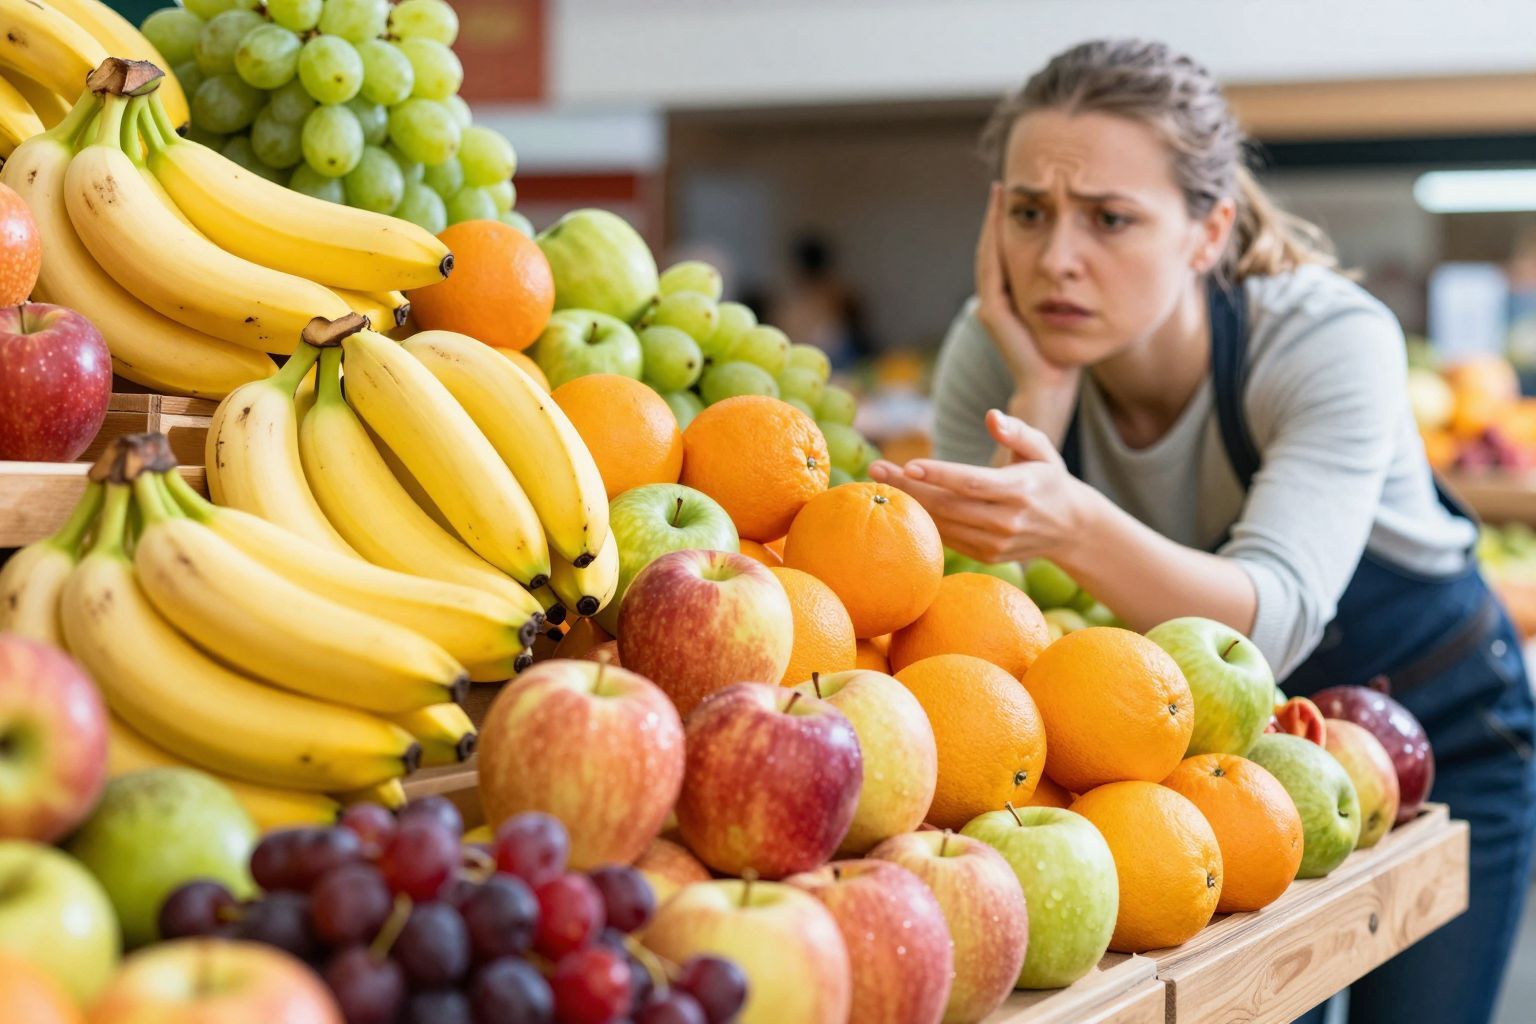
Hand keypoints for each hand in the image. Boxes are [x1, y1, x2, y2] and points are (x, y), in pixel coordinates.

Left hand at [868, 410, 1102, 564]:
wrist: (1072, 529)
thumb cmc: (1049, 479)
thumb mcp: (1042, 449)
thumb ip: (1018, 432)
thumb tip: (991, 416)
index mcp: (1020, 490)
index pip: (972, 483)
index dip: (939, 475)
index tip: (908, 465)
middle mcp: (1007, 520)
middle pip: (949, 505)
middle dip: (909, 487)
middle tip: (876, 468)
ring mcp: (996, 543)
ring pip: (944, 524)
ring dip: (909, 504)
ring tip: (880, 483)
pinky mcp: (988, 556)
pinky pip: (948, 538)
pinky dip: (923, 521)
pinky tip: (903, 503)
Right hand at [976, 183, 1077, 393]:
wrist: (1052, 386)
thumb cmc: (1064, 355)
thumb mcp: (1068, 314)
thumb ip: (1066, 292)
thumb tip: (1083, 268)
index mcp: (1011, 299)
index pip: (1007, 253)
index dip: (1010, 225)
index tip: (1021, 195)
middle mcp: (996, 300)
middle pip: (994, 248)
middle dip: (998, 216)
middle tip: (1003, 184)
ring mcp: (992, 305)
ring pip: (989, 253)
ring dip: (993, 222)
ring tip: (1000, 193)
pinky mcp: (993, 311)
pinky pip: (991, 267)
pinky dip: (993, 240)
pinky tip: (1002, 218)